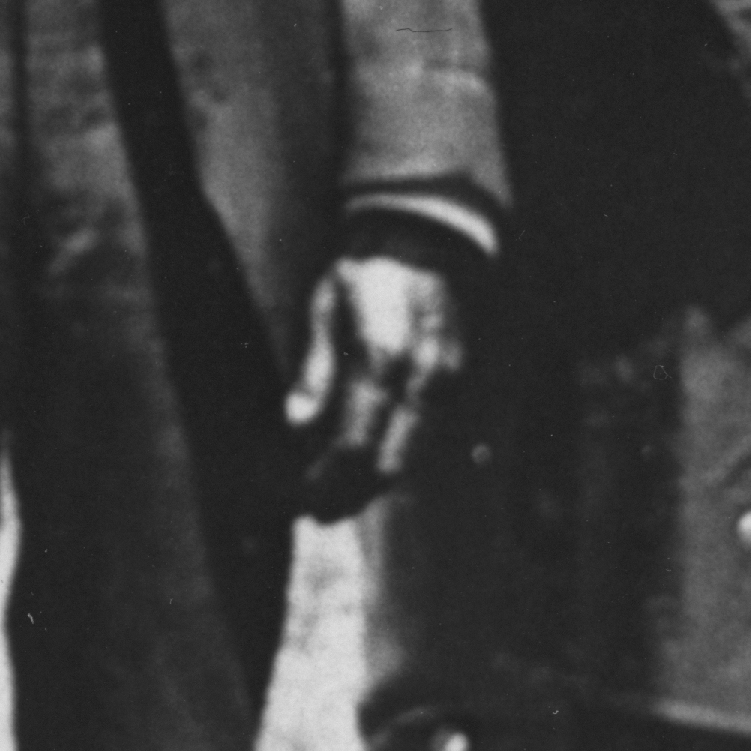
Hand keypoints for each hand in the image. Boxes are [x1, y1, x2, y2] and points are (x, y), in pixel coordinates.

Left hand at [287, 244, 472, 518]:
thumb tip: (297, 424)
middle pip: (389, 465)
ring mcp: (445, 383)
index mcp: (385, 358)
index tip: (304, 500)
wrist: (427, 238)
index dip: (330, 481)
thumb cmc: (366, 271)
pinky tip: (364, 464)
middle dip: (352, 495)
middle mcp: (424, 378)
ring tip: (336, 496)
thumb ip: (317, 367)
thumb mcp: (327, 305)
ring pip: (409, 457)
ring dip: (372, 483)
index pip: (357, 444)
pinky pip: (421, 437)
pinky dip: (392, 457)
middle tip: (318, 511)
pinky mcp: (454, 384)